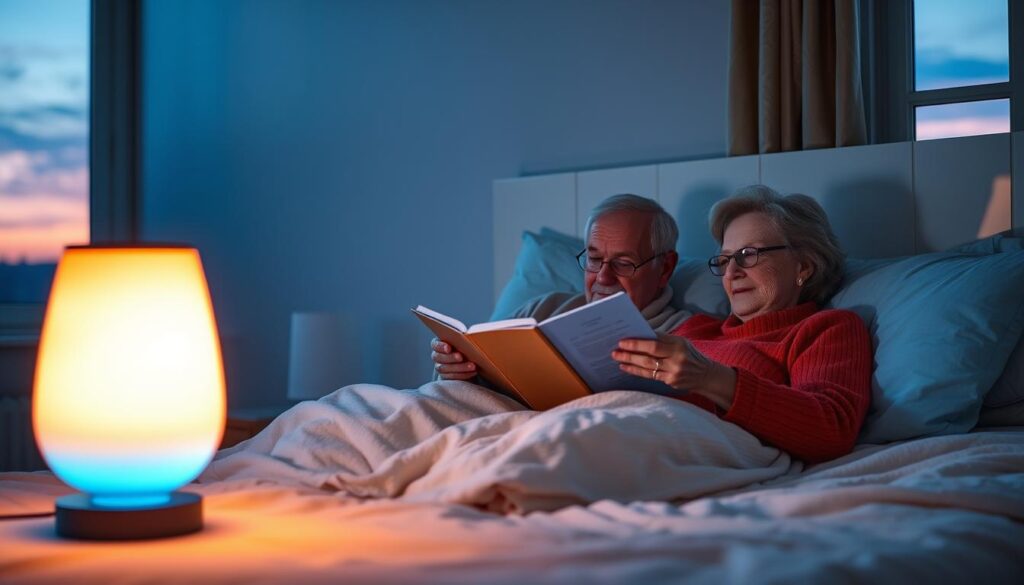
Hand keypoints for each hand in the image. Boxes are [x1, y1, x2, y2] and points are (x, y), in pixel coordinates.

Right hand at [430, 337, 477, 380]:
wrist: (468, 361)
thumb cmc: (465, 347)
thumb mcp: (463, 342)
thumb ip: (462, 339)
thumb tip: (468, 334)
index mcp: (439, 344)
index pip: (435, 344)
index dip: (441, 346)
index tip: (448, 348)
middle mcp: (437, 356)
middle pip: (439, 357)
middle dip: (450, 357)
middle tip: (461, 357)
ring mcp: (440, 367)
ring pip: (445, 369)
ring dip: (459, 367)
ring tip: (472, 366)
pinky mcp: (446, 377)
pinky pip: (452, 378)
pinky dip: (463, 375)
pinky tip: (472, 372)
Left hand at [611, 334, 736, 409]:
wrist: (706, 374)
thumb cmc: (689, 354)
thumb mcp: (680, 342)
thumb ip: (662, 339)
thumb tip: (640, 333)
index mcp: (678, 345)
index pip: (654, 344)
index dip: (637, 343)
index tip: (622, 341)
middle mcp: (676, 359)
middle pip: (648, 357)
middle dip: (629, 354)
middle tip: (615, 351)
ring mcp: (673, 372)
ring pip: (647, 368)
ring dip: (630, 363)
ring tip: (618, 359)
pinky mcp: (671, 382)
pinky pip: (650, 376)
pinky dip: (637, 372)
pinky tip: (626, 368)